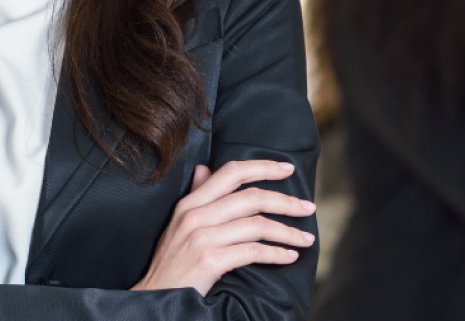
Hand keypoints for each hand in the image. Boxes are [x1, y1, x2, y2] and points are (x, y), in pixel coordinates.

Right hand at [132, 159, 315, 295]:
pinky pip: (253, 252)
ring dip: (288, 232)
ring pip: (257, 226)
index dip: (262, 167)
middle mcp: (195, 216)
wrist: (155, 296)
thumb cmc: (171, 262)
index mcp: (190, 203)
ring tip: (305, 239)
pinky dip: (276, 254)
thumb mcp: (178, 224)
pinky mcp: (209, 261)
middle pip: (251, 198)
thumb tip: (204, 169)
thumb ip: (196, 196)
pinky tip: (289, 257)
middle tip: (309, 208)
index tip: (287, 169)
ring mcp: (202, 238)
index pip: (231, 173)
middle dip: (286, 202)